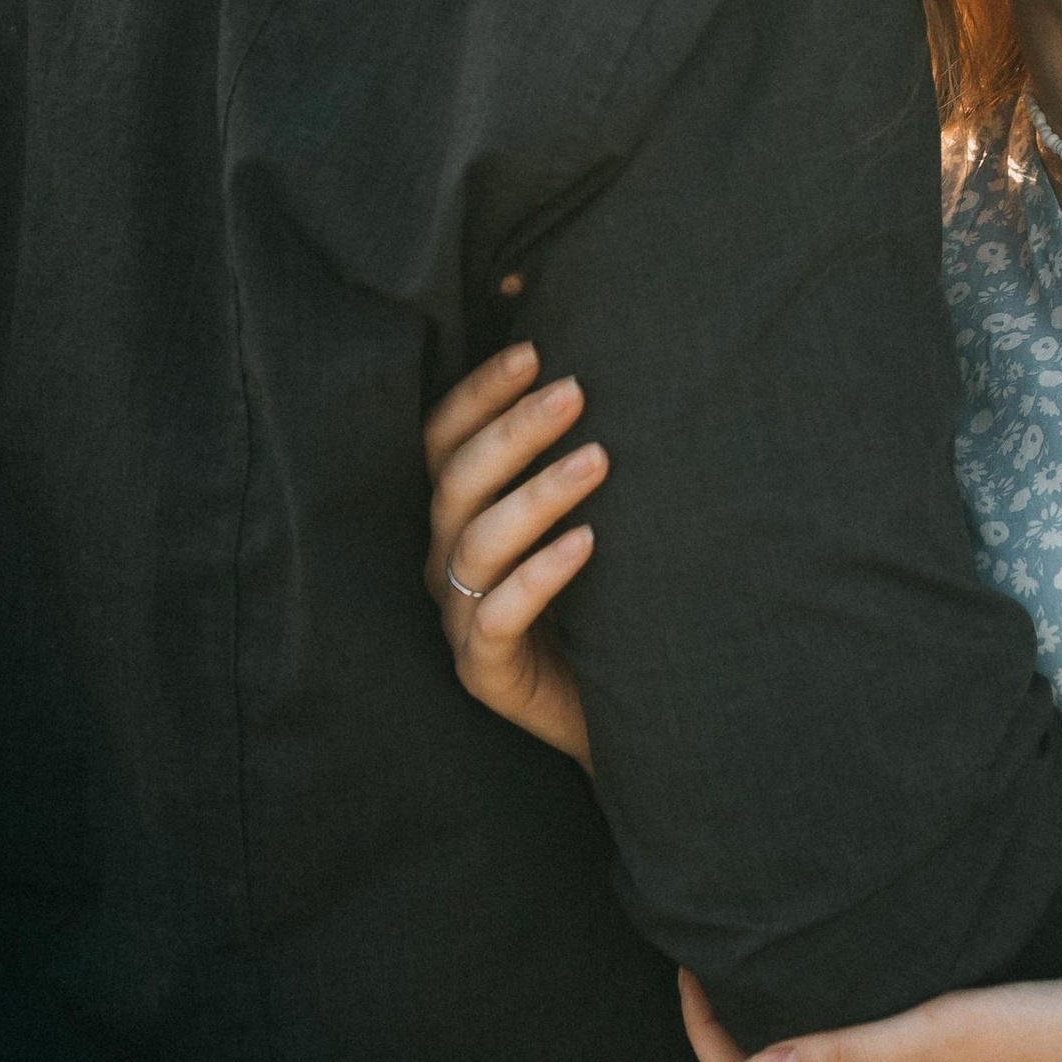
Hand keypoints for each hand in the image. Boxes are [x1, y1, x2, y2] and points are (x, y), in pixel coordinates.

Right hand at [422, 345, 603, 771]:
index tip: (535, 351)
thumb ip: (576, 456)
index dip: (479, 394)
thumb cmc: (601, 602)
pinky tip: (587, 543)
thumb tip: (597, 365)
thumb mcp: (585, 519)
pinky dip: (539, 575)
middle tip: (577, 390)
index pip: (442, 441)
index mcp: (456, 517)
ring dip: (537, 494)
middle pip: (458, 482)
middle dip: (515, 429)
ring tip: (599, 458)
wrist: (619, 710)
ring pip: (477, 544)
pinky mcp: (484, 672)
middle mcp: (444, 562)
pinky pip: (498, 618)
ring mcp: (458, 619)